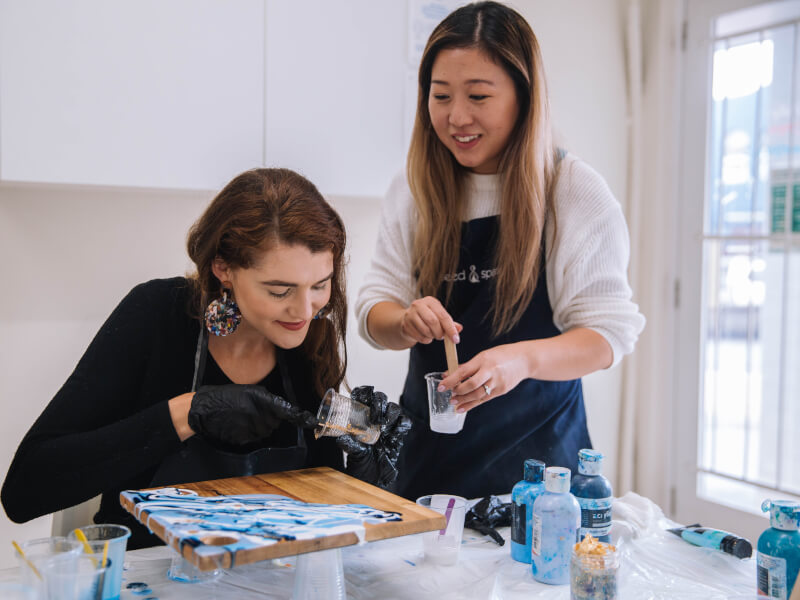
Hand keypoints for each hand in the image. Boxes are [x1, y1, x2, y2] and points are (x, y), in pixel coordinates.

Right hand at [188, 384, 317, 445]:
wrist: (203, 409)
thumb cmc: (225, 397)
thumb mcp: (248, 391)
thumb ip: (266, 399)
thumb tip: (279, 408)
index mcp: (263, 400)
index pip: (288, 411)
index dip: (301, 418)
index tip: (313, 422)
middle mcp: (260, 416)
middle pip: (275, 422)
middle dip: (268, 417)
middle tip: (250, 410)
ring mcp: (252, 429)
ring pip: (264, 431)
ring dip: (257, 425)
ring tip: (241, 416)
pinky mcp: (244, 439)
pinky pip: (253, 437)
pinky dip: (248, 432)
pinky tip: (236, 424)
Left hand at [336, 386, 411, 487]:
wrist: (373, 479)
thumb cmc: (360, 463)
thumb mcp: (352, 454)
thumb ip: (349, 445)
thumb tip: (341, 438)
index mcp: (361, 417)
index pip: (363, 398)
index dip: (363, 392)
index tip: (359, 395)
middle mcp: (375, 418)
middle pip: (381, 399)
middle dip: (379, 401)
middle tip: (374, 413)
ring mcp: (388, 426)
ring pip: (394, 409)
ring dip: (390, 412)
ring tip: (383, 423)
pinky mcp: (398, 435)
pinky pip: (404, 424)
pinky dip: (402, 423)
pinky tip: (396, 429)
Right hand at [400, 297, 462, 344]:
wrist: (407, 320)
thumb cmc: (426, 318)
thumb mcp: (439, 317)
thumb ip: (450, 323)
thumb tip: (459, 328)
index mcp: (430, 301)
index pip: (443, 315)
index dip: (450, 329)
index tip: (456, 340)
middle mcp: (419, 305)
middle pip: (433, 322)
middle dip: (439, 333)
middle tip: (441, 337)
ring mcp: (410, 314)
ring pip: (425, 330)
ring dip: (432, 336)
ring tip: (432, 335)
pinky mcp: (405, 325)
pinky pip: (419, 337)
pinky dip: (425, 340)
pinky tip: (425, 336)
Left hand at [438, 343, 529, 412]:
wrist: (524, 360)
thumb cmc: (501, 355)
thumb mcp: (483, 356)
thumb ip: (467, 366)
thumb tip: (449, 374)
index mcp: (484, 359)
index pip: (464, 371)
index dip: (451, 380)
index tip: (441, 386)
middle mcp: (490, 371)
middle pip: (471, 385)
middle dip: (458, 392)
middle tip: (449, 395)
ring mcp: (497, 382)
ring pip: (477, 395)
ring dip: (464, 400)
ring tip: (454, 403)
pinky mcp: (502, 391)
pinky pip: (484, 399)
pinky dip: (472, 404)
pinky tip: (463, 408)